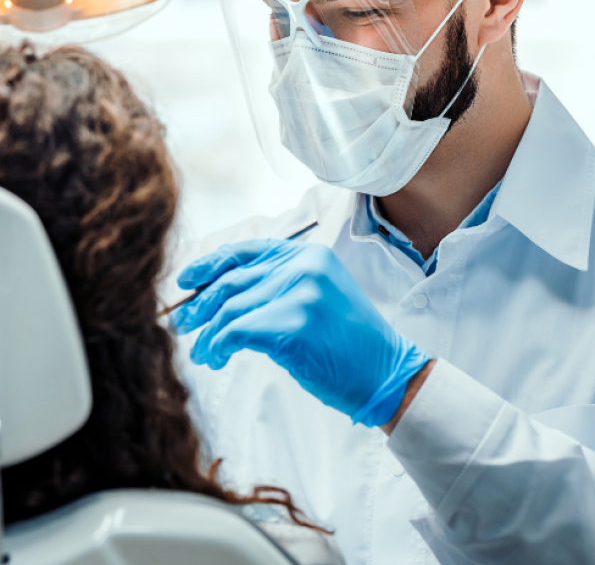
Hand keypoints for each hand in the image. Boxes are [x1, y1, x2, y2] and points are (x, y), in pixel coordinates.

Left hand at [174, 239, 430, 426]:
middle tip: (183, 325)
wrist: (384, 371)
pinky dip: (218, 346)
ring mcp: (300, 293)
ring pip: (230, 308)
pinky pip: (236, 332)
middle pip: (232, 280)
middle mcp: (304, 266)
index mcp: (310, 254)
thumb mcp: (321, 295)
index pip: (248, 251)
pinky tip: (217, 359)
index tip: (185, 279)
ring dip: (209, 335)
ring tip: (204, 354)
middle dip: (200, 304)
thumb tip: (225, 293)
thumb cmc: (349, 342)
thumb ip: (282, 284)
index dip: (210, 264)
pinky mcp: (293, 324)